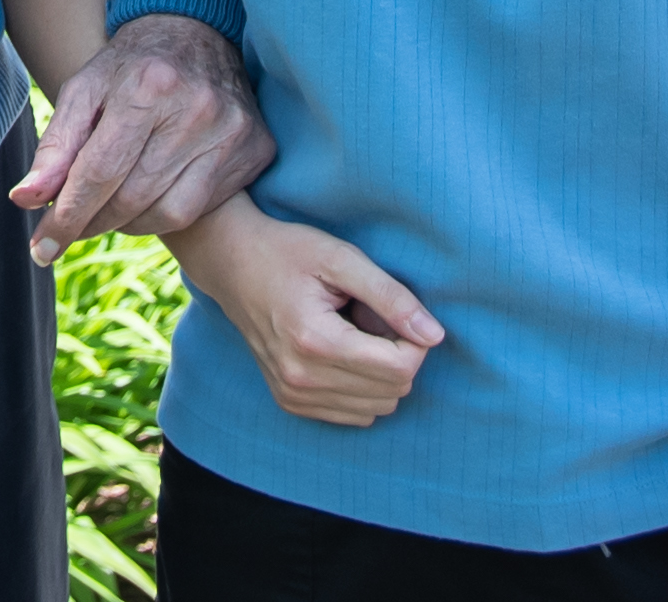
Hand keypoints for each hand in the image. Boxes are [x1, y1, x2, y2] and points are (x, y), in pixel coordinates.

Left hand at [14, 13, 274, 260]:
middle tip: (71, 227)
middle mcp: (196, 109)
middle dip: (92, 222)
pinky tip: (148, 200)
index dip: (66, 217)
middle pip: (132, 198)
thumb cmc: (130, 66)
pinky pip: (202, 209)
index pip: (99, 172)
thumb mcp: (84, 90)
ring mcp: (232, 131)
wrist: (196, 32)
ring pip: (168, 214)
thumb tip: (25, 199)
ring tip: (109, 210)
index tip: (40, 247)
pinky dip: (165, 215)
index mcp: (148, 86)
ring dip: (128, 224)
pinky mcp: (255, 148)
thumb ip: (56, 146)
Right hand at [168, 195, 441, 427]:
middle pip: (393, 392)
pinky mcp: (290, 403)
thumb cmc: (289, 252)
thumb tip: (435, 336)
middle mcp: (301, 378)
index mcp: (315, 341)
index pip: (400, 369)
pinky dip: (361, 388)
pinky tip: (341, 352)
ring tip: (353, 333)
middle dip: (397, 355)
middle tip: (370, 317)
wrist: (232, 263)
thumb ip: (391, 297)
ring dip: (379, 373)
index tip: (396, 311)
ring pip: (377, 409)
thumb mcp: (342, 258)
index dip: (414, 340)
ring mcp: (292, 395)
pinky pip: (354, 415)